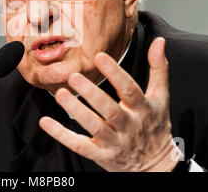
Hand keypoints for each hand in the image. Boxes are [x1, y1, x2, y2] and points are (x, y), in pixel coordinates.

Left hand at [39, 37, 181, 171]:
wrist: (156, 165)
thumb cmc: (154, 125)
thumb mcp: (161, 98)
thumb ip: (158, 69)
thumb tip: (159, 41)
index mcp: (143, 109)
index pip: (130, 89)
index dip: (115, 73)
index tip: (100, 56)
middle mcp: (129, 126)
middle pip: (110, 110)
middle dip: (92, 94)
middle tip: (74, 77)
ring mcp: (115, 142)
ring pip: (94, 127)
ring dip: (76, 111)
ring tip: (60, 94)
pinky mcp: (101, 155)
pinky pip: (80, 146)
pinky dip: (62, 135)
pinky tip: (46, 122)